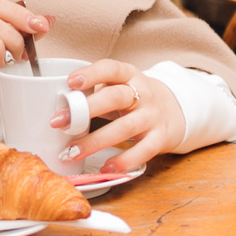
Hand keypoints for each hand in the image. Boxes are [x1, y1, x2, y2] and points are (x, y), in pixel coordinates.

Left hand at [62, 60, 187, 170]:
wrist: (175, 110)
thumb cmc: (136, 98)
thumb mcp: (120, 86)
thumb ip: (96, 92)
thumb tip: (62, 107)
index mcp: (129, 75)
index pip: (111, 69)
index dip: (91, 74)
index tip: (71, 82)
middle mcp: (143, 93)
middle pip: (116, 97)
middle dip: (86, 110)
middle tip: (59, 122)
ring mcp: (153, 116)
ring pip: (125, 127)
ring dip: (96, 141)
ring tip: (73, 151)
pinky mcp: (160, 138)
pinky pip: (143, 150)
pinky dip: (124, 160)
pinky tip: (106, 166)